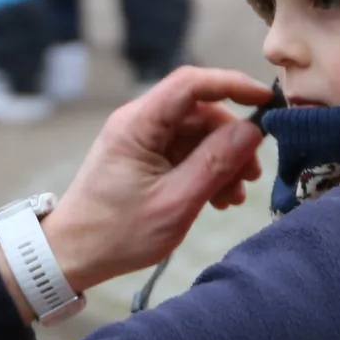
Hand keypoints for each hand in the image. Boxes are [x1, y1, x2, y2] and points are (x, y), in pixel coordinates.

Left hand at [39, 65, 268, 293]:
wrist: (73, 255)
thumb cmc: (116, 234)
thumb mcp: (175, 203)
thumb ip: (215, 163)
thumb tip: (252, 131)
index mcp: (138, 124)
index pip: (192, 84)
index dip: (233, 86)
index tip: (266, 102)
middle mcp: (138, 123)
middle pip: (200, 112)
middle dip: (232, 139)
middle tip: (252, 173)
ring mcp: (141, 141)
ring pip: (197, 135)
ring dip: (223, 161)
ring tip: (234, 196)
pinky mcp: (145, 159)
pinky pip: (186, 153)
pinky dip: (207, 171)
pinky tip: (219, 199)